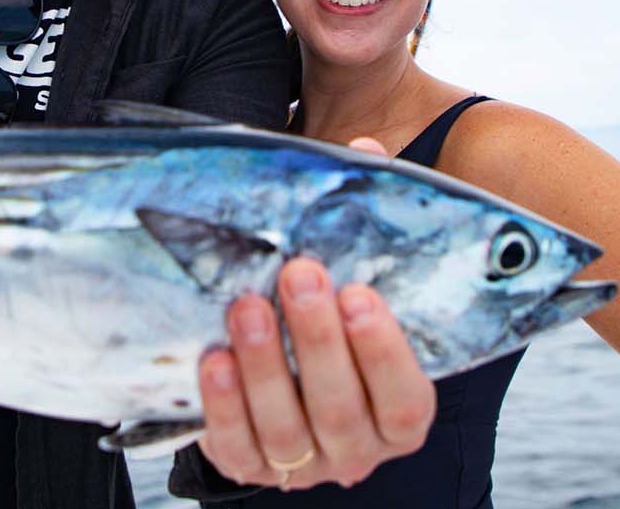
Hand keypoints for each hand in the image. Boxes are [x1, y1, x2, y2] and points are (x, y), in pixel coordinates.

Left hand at [196, 139, 435, 490]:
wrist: (280, 381)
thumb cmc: (328, 318)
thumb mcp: (354, 275)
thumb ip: (365, 223)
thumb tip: (365, 152)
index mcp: (399, 410)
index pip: (406, 398)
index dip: (384, 351)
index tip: (358, 292)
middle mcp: (357, 448)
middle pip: (342, 409)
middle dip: (318, 341)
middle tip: (298, 274)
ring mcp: (302, 465)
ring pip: (288, 431)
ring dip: (266, 366)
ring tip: (247, 305)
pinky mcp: (248, 467)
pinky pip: (236, 447)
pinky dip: (224, 405)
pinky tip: (213, 358)